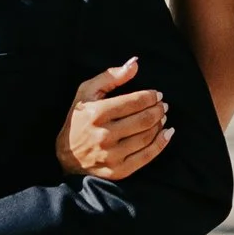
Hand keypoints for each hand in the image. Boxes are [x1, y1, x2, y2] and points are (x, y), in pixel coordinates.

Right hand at [57, 57, 171, 180]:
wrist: (66, 156)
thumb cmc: (79, 119)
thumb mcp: (87, 92)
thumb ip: (111, 76)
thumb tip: (135, 63)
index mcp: (96, 113)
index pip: (134, 102)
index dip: (150, 97)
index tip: (157, 94)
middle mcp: (104, 135)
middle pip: (143, 120)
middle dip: (158, 109)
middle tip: (163, 105)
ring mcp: (111, 155)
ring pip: (147, 137)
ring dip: (160, 124)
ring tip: (162, 116)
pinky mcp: (118, 171)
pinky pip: (146, 156)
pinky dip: (161, 144)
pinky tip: (167, 133)